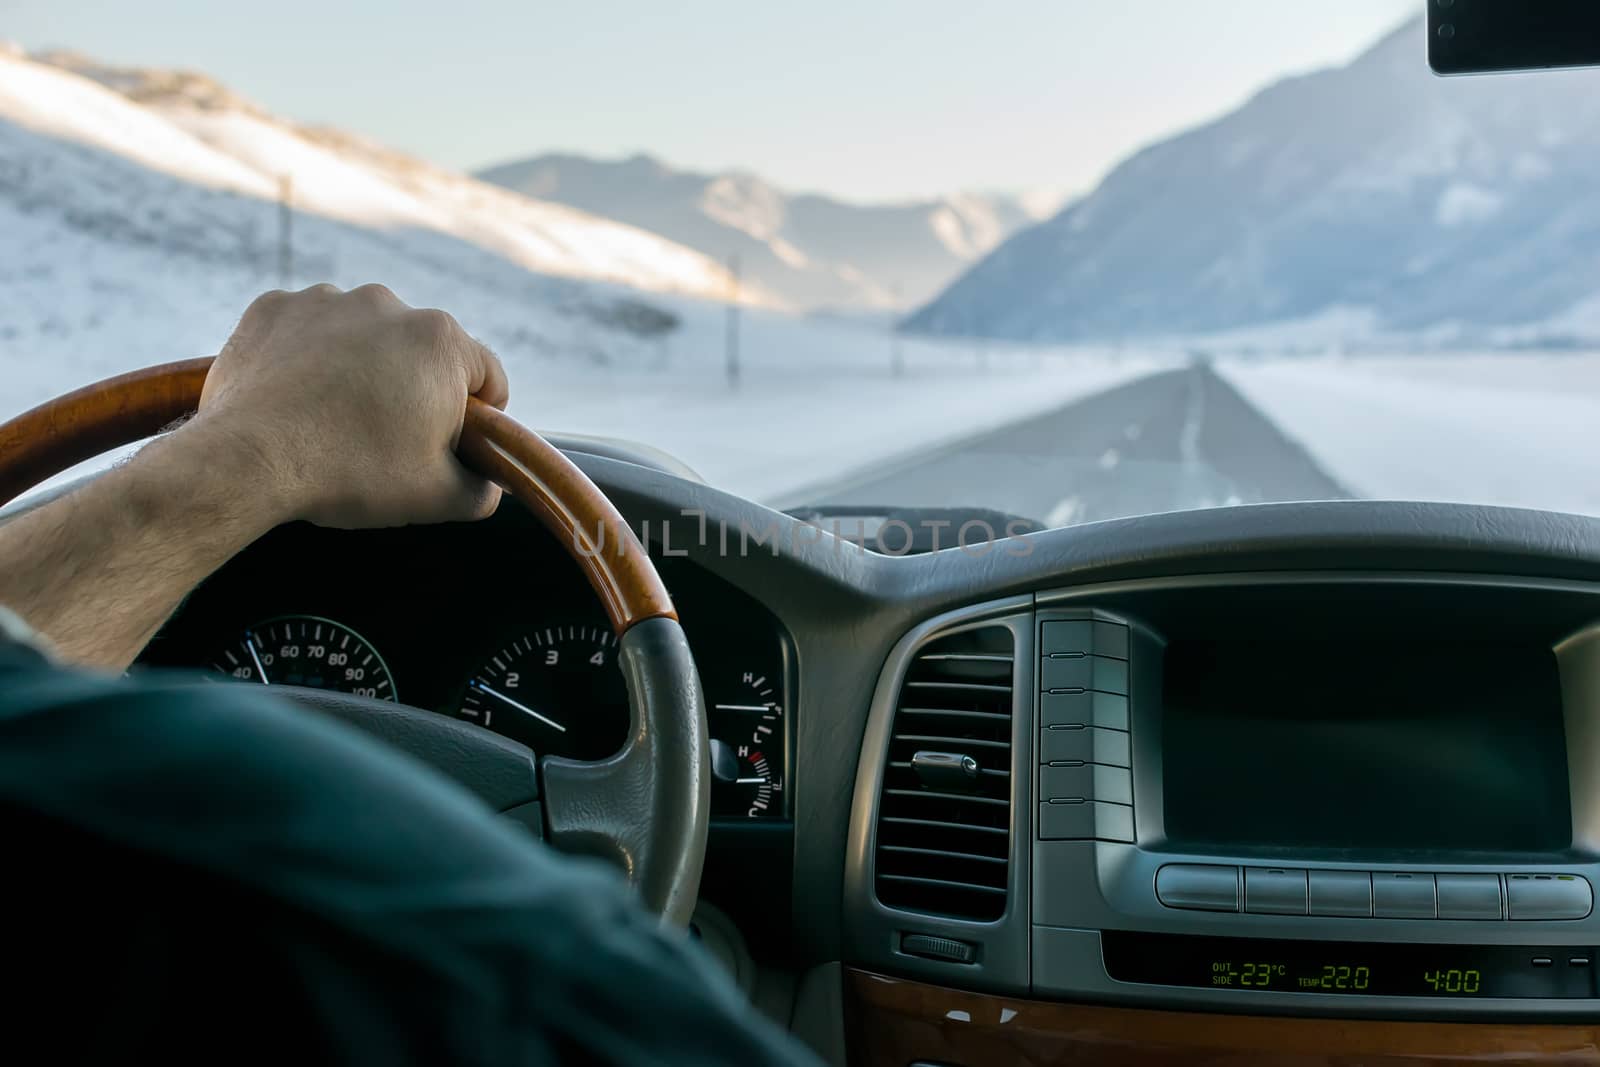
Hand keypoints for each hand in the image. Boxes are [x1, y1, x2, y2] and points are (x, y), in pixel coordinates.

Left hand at [195, 284, 509, 528]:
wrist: (248, 461)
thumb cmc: (352, 473)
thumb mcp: (440, 498)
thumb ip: (483, 488)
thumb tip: (487, 481)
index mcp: (441, 341)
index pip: (487, 376)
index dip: (480, 418)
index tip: (452, 445)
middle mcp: (388, 304)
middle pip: (422, 353)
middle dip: (415, 391)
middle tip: (389, 441)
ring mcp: (326, 300)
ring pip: (364, 338)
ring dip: (361, 370)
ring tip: (336, 420)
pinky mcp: (274, 307)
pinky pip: (307, 331)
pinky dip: (308, 359)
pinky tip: (298, 400)